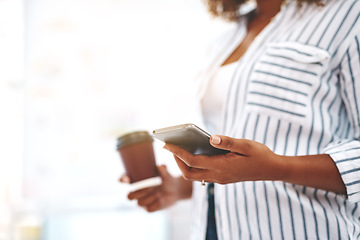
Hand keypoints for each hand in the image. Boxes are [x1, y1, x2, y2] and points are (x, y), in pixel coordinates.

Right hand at [119, 165, 191, 211]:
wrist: (175, 190)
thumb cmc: (166, 179)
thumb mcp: (165, 174)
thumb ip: (163, 170)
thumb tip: (161, 166)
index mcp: (136, 181)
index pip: (123, 180)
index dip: (122, 179)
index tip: (127, 178)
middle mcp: (137, 192)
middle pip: (129, 196)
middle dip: (138, 193)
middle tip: (150, 187)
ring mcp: (142, 201)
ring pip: (139, 203)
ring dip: (149, 198)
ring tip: (159, 193)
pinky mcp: (149, 208)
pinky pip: (148, 209)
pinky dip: (156, 204)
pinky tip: (161, 199)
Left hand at [163, 135, 283, 183]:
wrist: (272, 170)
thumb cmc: (260, 155)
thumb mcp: (245, 144)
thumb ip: (227, 142)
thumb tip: (210, 138)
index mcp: (222, 167)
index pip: (193, 162)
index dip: (178, 153)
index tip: (167, 145)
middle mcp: (219, 176)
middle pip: (189, 173)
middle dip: (177, 161)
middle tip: (170, 147)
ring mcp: (221, 179)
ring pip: (195, 176)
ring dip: (184, 165)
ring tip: (179, 150)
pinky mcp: (223, 178)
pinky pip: (203, 175)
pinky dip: (194, 166)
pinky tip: (195, 154)